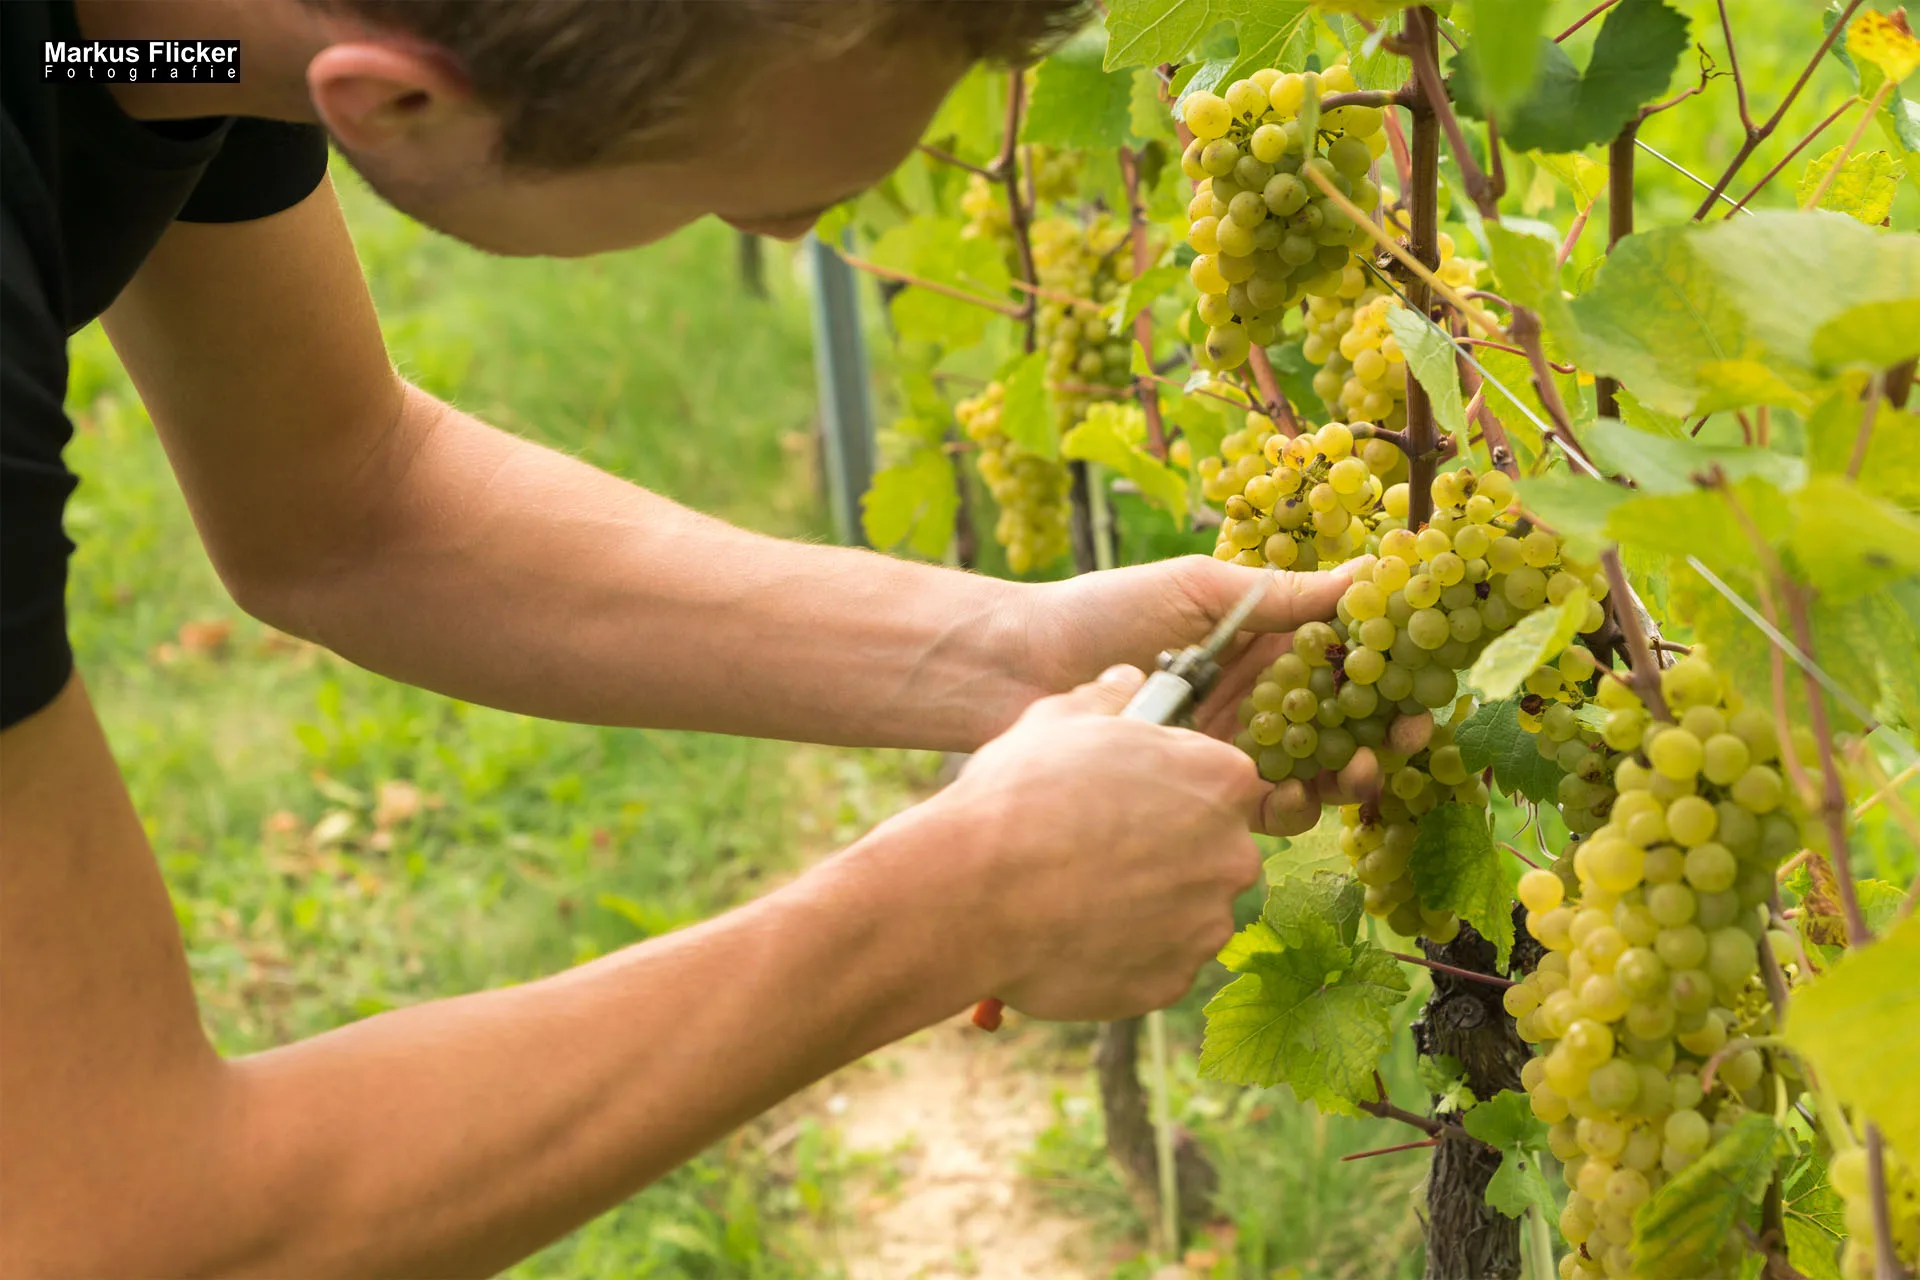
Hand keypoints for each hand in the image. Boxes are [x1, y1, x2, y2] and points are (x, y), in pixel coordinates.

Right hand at [925, 665, 1266, 1021]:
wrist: (973, 893)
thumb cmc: (1018, 796)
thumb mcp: (1056, 722)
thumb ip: (1106, 700)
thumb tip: (1127, 681)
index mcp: (1219, 780)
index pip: (1224, 781)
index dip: (1174, 787)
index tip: (1132, 796)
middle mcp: (1231, 854)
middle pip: (1214, 850)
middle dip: (1170, 850)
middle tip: (1101, 848)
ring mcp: (1204, 925)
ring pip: (1188, 911)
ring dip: (1149, 905)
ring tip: (1079, 894)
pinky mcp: (1172, 983)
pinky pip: (1158, 963)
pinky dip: (1127, 953)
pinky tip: (1074, 933)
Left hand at [1019, 556, 1375, 833]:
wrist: (1015, 669)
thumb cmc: (1102, 612)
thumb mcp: (1199, 589)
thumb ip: (1283, 593)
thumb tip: (1375, 566)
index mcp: (1262, 641)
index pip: (1344, 657)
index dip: (1390, 668)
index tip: (1424, 676)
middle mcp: (1256, 696)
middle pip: (1342, 720)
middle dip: (1384, 730)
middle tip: (1408, 736)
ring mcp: (1231, 746)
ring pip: (1313, 768)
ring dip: (1348, 772)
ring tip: (1361, 769)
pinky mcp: (1200, 790)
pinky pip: (1261, 807)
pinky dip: (1291, 805)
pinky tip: (1298, 794)